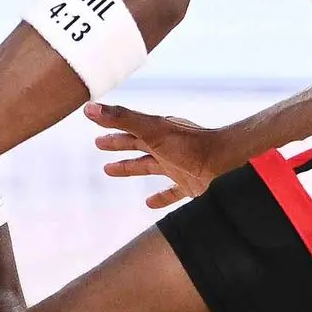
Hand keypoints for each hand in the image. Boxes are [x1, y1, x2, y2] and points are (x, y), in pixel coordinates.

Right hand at [85, 102, 233, 209]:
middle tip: (98, 145)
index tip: (93, 125)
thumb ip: (122, 118)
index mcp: (156, 132)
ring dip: (130, 168)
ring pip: (148, 167)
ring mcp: (177, 166)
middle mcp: (165, 148)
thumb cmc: (186, 144)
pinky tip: (148, 203)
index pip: (128, 129)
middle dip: (117, 145)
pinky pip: (171, 192)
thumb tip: (89, 108)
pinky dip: (160, 198)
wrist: (221, 160)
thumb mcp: (150, 129)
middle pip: (136, 146)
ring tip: (109, 170)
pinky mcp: (189, 185)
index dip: (110, 128)